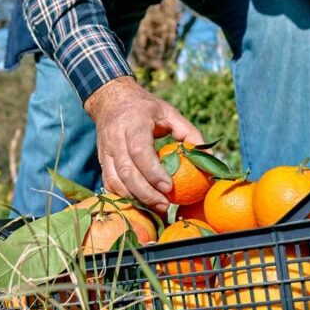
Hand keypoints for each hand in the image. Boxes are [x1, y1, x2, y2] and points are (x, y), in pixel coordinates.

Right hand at [84, 77, 203, 211]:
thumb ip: (189, 132)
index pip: (140, 151)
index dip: (153, 172)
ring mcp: (105, 151)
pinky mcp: (101, 161)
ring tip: (155, 208)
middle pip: (127, 171)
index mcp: (133, 124)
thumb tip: (208, 155)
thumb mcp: (169, 113)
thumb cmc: (145, 108)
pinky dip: (123, 196)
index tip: (169, 187)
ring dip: (135, 198)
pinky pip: (109, 183)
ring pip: (115, 180)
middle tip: (165, 205)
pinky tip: (139, 204)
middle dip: (146, 192)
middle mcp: (116, 138)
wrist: (111, 100)